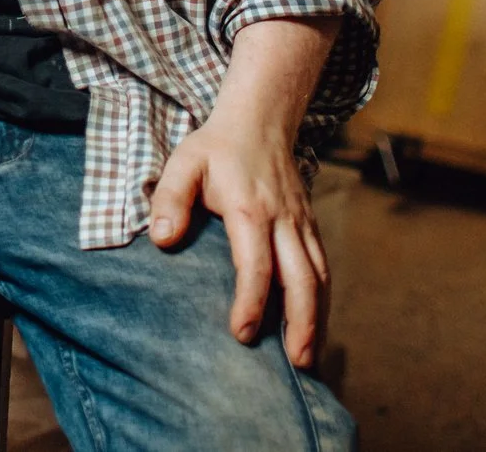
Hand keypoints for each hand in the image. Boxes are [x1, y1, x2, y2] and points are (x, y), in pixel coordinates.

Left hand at [148, 106, 329, 370]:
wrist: (260, 120)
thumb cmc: (216, 147)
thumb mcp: (183, 163)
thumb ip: (169, 199)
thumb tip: (163, 240)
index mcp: (251, 209)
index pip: (257, 264)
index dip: (252, 301)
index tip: (242, 333)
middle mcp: (284, 220)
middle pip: (302, 278)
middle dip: (301, 323)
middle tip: (296, 364)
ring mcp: (302, 224)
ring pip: (319, 277)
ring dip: (318, 319)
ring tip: (308, 359)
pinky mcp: (310, 227)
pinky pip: (322, 268)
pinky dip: (323, 301)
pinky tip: (315, 327)